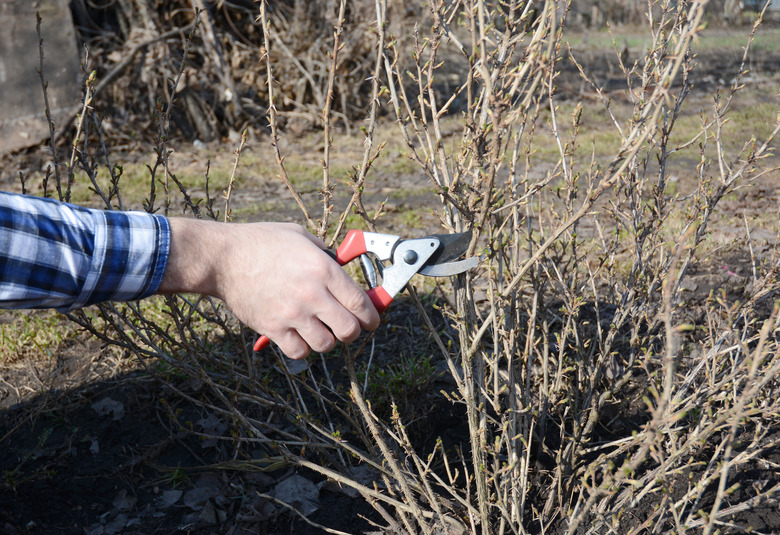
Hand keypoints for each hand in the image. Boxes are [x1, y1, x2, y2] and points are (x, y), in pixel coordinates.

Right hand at [158, 219, 379, 358]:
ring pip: (326, 344)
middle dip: (353, 332)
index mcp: (323, 269)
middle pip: (349, 329)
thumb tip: (340, 265)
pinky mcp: (272, 327)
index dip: (371, 316)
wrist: (223, 257)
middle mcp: (312, 294)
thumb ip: (324, 252)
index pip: (361, 303)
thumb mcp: (300, 236)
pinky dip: (302, 348)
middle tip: (348, 328)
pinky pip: (298, 351)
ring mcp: (292, 313)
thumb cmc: (261, 242)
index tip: (371, 320)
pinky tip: (299, 337)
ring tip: (321, 331)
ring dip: (327, 341)